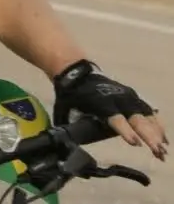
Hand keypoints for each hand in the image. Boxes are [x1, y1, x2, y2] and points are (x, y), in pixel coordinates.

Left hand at [53, 59, 167, 159]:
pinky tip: (163, 138)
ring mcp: (127, 96)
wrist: (78, 73)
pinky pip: (148, 111)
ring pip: (146, 115)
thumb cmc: (71, 96)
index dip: (125, 131)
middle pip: (136, 118)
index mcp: (100, 103)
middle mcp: (117, 99)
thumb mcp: (66, 109)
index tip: (135, 144)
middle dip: (149, 136)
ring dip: (156, 132)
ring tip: (164, 150)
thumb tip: (63, 142)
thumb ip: (69, 126)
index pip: (115, 119)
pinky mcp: (132, 96)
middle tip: (159, 153)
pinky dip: (157, 124)